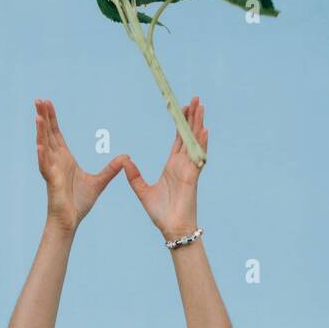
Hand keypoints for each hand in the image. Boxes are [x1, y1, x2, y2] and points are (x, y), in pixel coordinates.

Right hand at [35, 98, 126, 231]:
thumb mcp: (99, 182)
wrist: (70, 221)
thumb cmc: (79, 202)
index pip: (56, 133)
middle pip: (48, 134)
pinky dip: (42, 156)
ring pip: (44, 147)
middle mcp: (56, 161)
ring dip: (40, 132)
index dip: (52, 118)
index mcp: (65, 158)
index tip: (48, 102)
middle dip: (44, 117)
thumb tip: (126, 158)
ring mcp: (52, 171)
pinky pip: (45, 167)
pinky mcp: (51, 182)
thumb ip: (111, 169)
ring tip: (37, 117)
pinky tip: (39, 146)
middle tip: (38, 100)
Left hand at [122, 96, 207, 240]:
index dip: (180, 124)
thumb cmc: (161, 213)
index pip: (178, 140)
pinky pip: (198, 157)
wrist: (171, 229)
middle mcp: (183, 165)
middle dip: (191, 117)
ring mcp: (189, 170)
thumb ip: (134, 176)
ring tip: (200, 106)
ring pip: (194, 142)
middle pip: (188, 136)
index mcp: (172, 166)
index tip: (182, 108)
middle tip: (195, 99)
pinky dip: (201, 143)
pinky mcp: (192, 177)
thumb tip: (124, 162)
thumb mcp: (143, 191)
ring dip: (198, 124)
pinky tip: (204, 130)